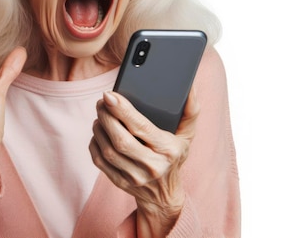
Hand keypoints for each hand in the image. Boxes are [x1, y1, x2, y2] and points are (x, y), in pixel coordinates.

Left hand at [89, 90, 198, 235]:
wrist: (165, 196)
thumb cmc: (174, 157)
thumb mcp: (186, 136)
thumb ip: (190, 111)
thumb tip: (190, 88)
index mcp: (168, 150)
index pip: (141, 128)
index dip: (123, 110)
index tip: (109, 95)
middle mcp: (152, 166)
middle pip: (120, 139)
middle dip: (106, 117)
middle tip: (102, 102)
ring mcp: (135, 177)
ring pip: (107, 150)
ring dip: (99, 128)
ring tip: (100, 115)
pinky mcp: (120, 183)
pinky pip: (99, 161)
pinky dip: (95, 143)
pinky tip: (98, 132)